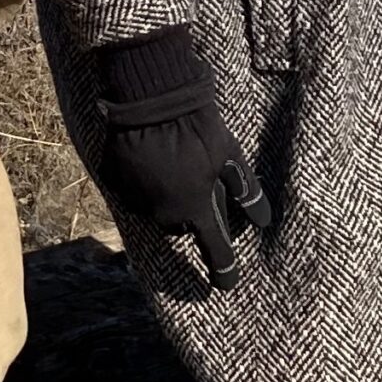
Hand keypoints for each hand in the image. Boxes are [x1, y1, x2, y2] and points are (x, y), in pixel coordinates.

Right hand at [93, 25, 272, 287]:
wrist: (151, 97)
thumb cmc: (197, 127)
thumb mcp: (230, 156)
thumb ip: (247, 192)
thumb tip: (264, 220)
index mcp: (195, 210)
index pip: (214, 250)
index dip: (223, 270)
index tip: (226, 284)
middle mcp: (164, 213)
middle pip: (183, 226)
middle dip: (193, 213)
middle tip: (201, 184)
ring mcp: (138, 197)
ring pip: (159, 209)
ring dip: (169, 196)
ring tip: (176, 164)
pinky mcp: (117, 180)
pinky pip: (136, 191)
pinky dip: (146, 182)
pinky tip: (153, 158)